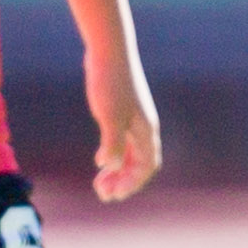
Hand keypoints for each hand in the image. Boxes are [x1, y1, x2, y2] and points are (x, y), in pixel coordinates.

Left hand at [86, 59, 162, 202]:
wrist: (109, 52)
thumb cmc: (110, 83)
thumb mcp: (109, 116)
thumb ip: (113, 143)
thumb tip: (110, 166)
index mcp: (146, 131)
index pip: (146, 167)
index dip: (131, 184)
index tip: (112, 195)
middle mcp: (143, 128)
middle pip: (140, 164)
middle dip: (124, 182)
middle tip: (103, 194)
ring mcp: (134, 120)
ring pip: (132, 155)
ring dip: (119, 172)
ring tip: (100, 183)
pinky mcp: (122, 112)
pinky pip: (124, 143)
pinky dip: (115, 156)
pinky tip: (101, 160)